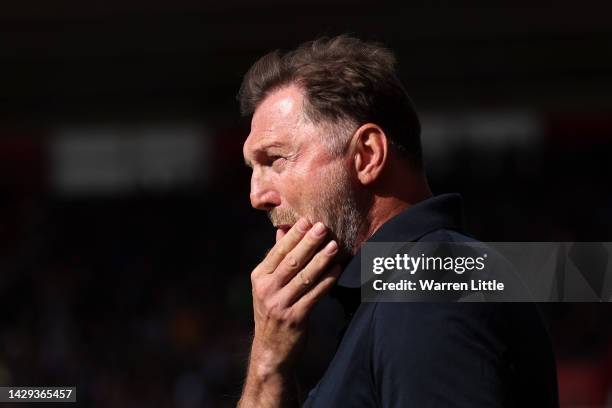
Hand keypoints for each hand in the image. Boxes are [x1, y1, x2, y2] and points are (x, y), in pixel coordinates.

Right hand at [248, 217, 340, 381]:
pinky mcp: (295, 318)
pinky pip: (315, 295)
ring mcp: (280, 305)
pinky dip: (327, 280)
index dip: (293, 236)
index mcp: (259, 277)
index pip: (278, 252)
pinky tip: (337, 269)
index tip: (307, 220)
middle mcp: (267, 290)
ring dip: (321, 260)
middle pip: (291, 262)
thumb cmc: (273, 310)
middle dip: (308, 243)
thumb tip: (282, 230)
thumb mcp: (267, 285)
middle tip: (322, 227)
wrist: (271, 349)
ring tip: (334, 245)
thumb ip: (276, 258)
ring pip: (304, 277)